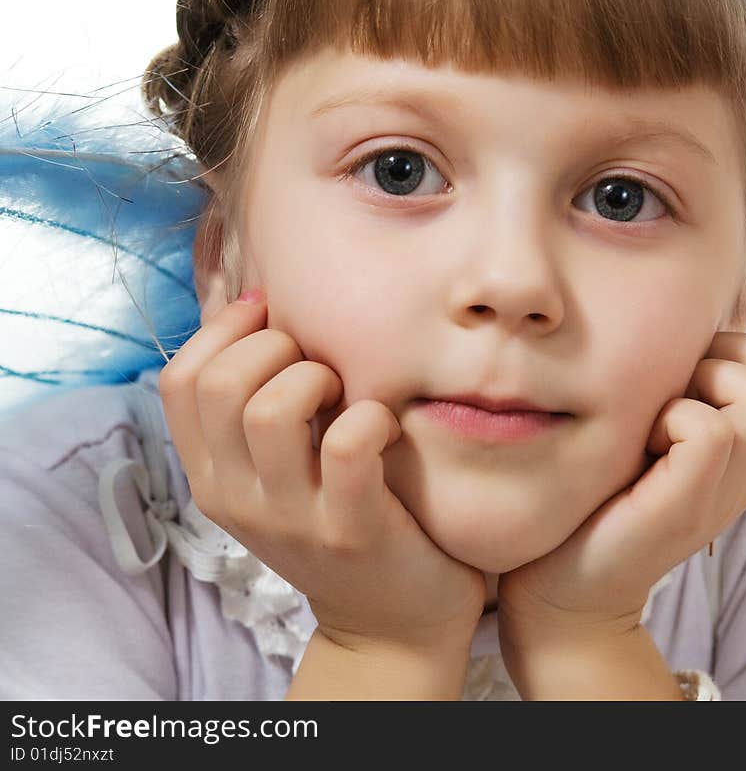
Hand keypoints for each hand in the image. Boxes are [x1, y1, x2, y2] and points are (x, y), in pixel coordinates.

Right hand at [158, 292, 486, 654]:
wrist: (390, 622)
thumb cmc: (337, 518)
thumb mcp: (275, 471)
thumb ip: (254, 406)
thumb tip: (256, 303)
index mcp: (211, 474)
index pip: (177, 379)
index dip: (224, 329)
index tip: (272, 315)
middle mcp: (234, 497)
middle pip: (218, 384)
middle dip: (274, 345)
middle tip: (317, 362)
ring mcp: (289, 519)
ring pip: (271, 409)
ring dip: (317, 377)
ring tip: (346, 392)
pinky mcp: (349, 531)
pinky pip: (346, 445)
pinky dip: (370, 416)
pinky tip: (384, 425)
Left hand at [497, 331, 745, 650]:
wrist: (563, 587)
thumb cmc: (594, 494)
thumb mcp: (645, 430)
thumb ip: (672, 387)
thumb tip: (669, 327)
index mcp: (745, 446)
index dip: (728, 347)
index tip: (673, 379)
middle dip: (717, 358)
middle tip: (663, 397)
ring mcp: (727, 489)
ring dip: (694, 387)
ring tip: (651, 425)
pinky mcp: (689, 505)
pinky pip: (710, 429)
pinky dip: (668, 420)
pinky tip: (637, 449)